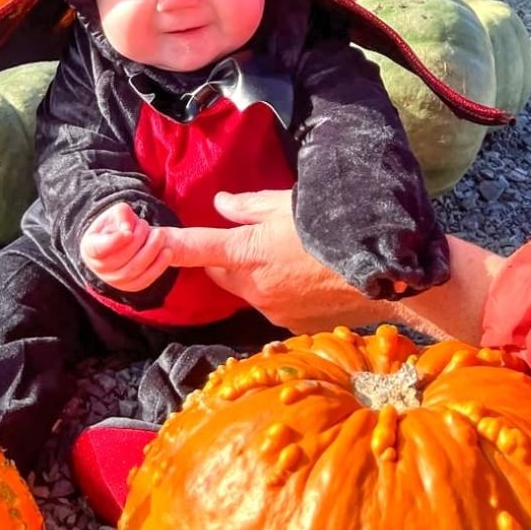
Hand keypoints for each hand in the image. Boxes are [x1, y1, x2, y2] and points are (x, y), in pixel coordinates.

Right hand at [80, 202, 170, 291]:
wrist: (123, 241)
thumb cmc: (117, 224)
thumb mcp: (116, 213)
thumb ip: (121, 213)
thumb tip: (128, 229)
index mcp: (89, 248)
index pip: (98, 249)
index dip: (114, 242)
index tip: (129, 232)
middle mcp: (98, 268)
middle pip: (119, 259)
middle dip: (138, 240)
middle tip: (146, 224)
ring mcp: (113, 280)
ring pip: (133, 270)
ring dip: (150, 252)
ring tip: (160, 235)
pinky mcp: (129, 287)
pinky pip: (144, 280)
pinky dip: (158, 267)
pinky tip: (167, 252)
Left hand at [162, 189, 400, 332]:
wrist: (384, 277)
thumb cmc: (334, 231)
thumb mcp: (290, 204)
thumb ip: (249, 206)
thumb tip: (220, 205)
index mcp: (247, 254)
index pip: (196, 249)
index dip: (167, 246)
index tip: (146, 244)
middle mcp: (252, 288)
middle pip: (218, 273)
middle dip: (221, 258)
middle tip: (246, 238)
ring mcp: (271, 310)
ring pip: (244, 290)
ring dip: (251, 275)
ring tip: (287, 256)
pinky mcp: (290, 325)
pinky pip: (270, 304)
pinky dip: (276, 290)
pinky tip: (304, 277)